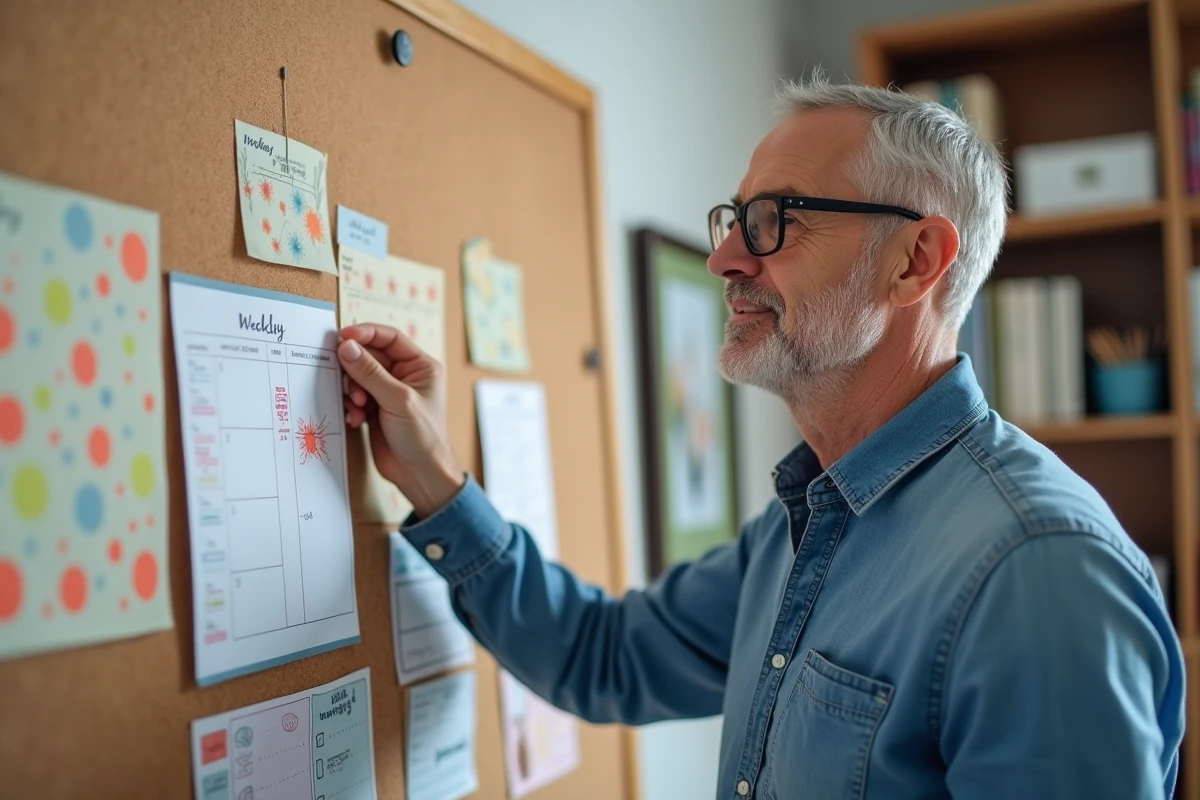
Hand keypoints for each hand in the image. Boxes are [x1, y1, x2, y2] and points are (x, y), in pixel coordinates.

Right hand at [337, 324, 464, 517]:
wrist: (420, 474)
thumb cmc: (422, 437)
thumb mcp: (398, 400)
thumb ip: (370, 372)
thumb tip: (347, 346)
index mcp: (421, 366)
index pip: (389, 338)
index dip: (365, 334)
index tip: (342, 337)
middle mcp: (406, 376)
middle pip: (369, 357)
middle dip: (355, 370)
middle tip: (350, 386)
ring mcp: (389, 393)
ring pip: (359, 377)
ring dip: (352, 390)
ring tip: (357, 406)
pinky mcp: (376, 409)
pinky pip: (355, 397)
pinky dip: (351, 405)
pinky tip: (356, 419)